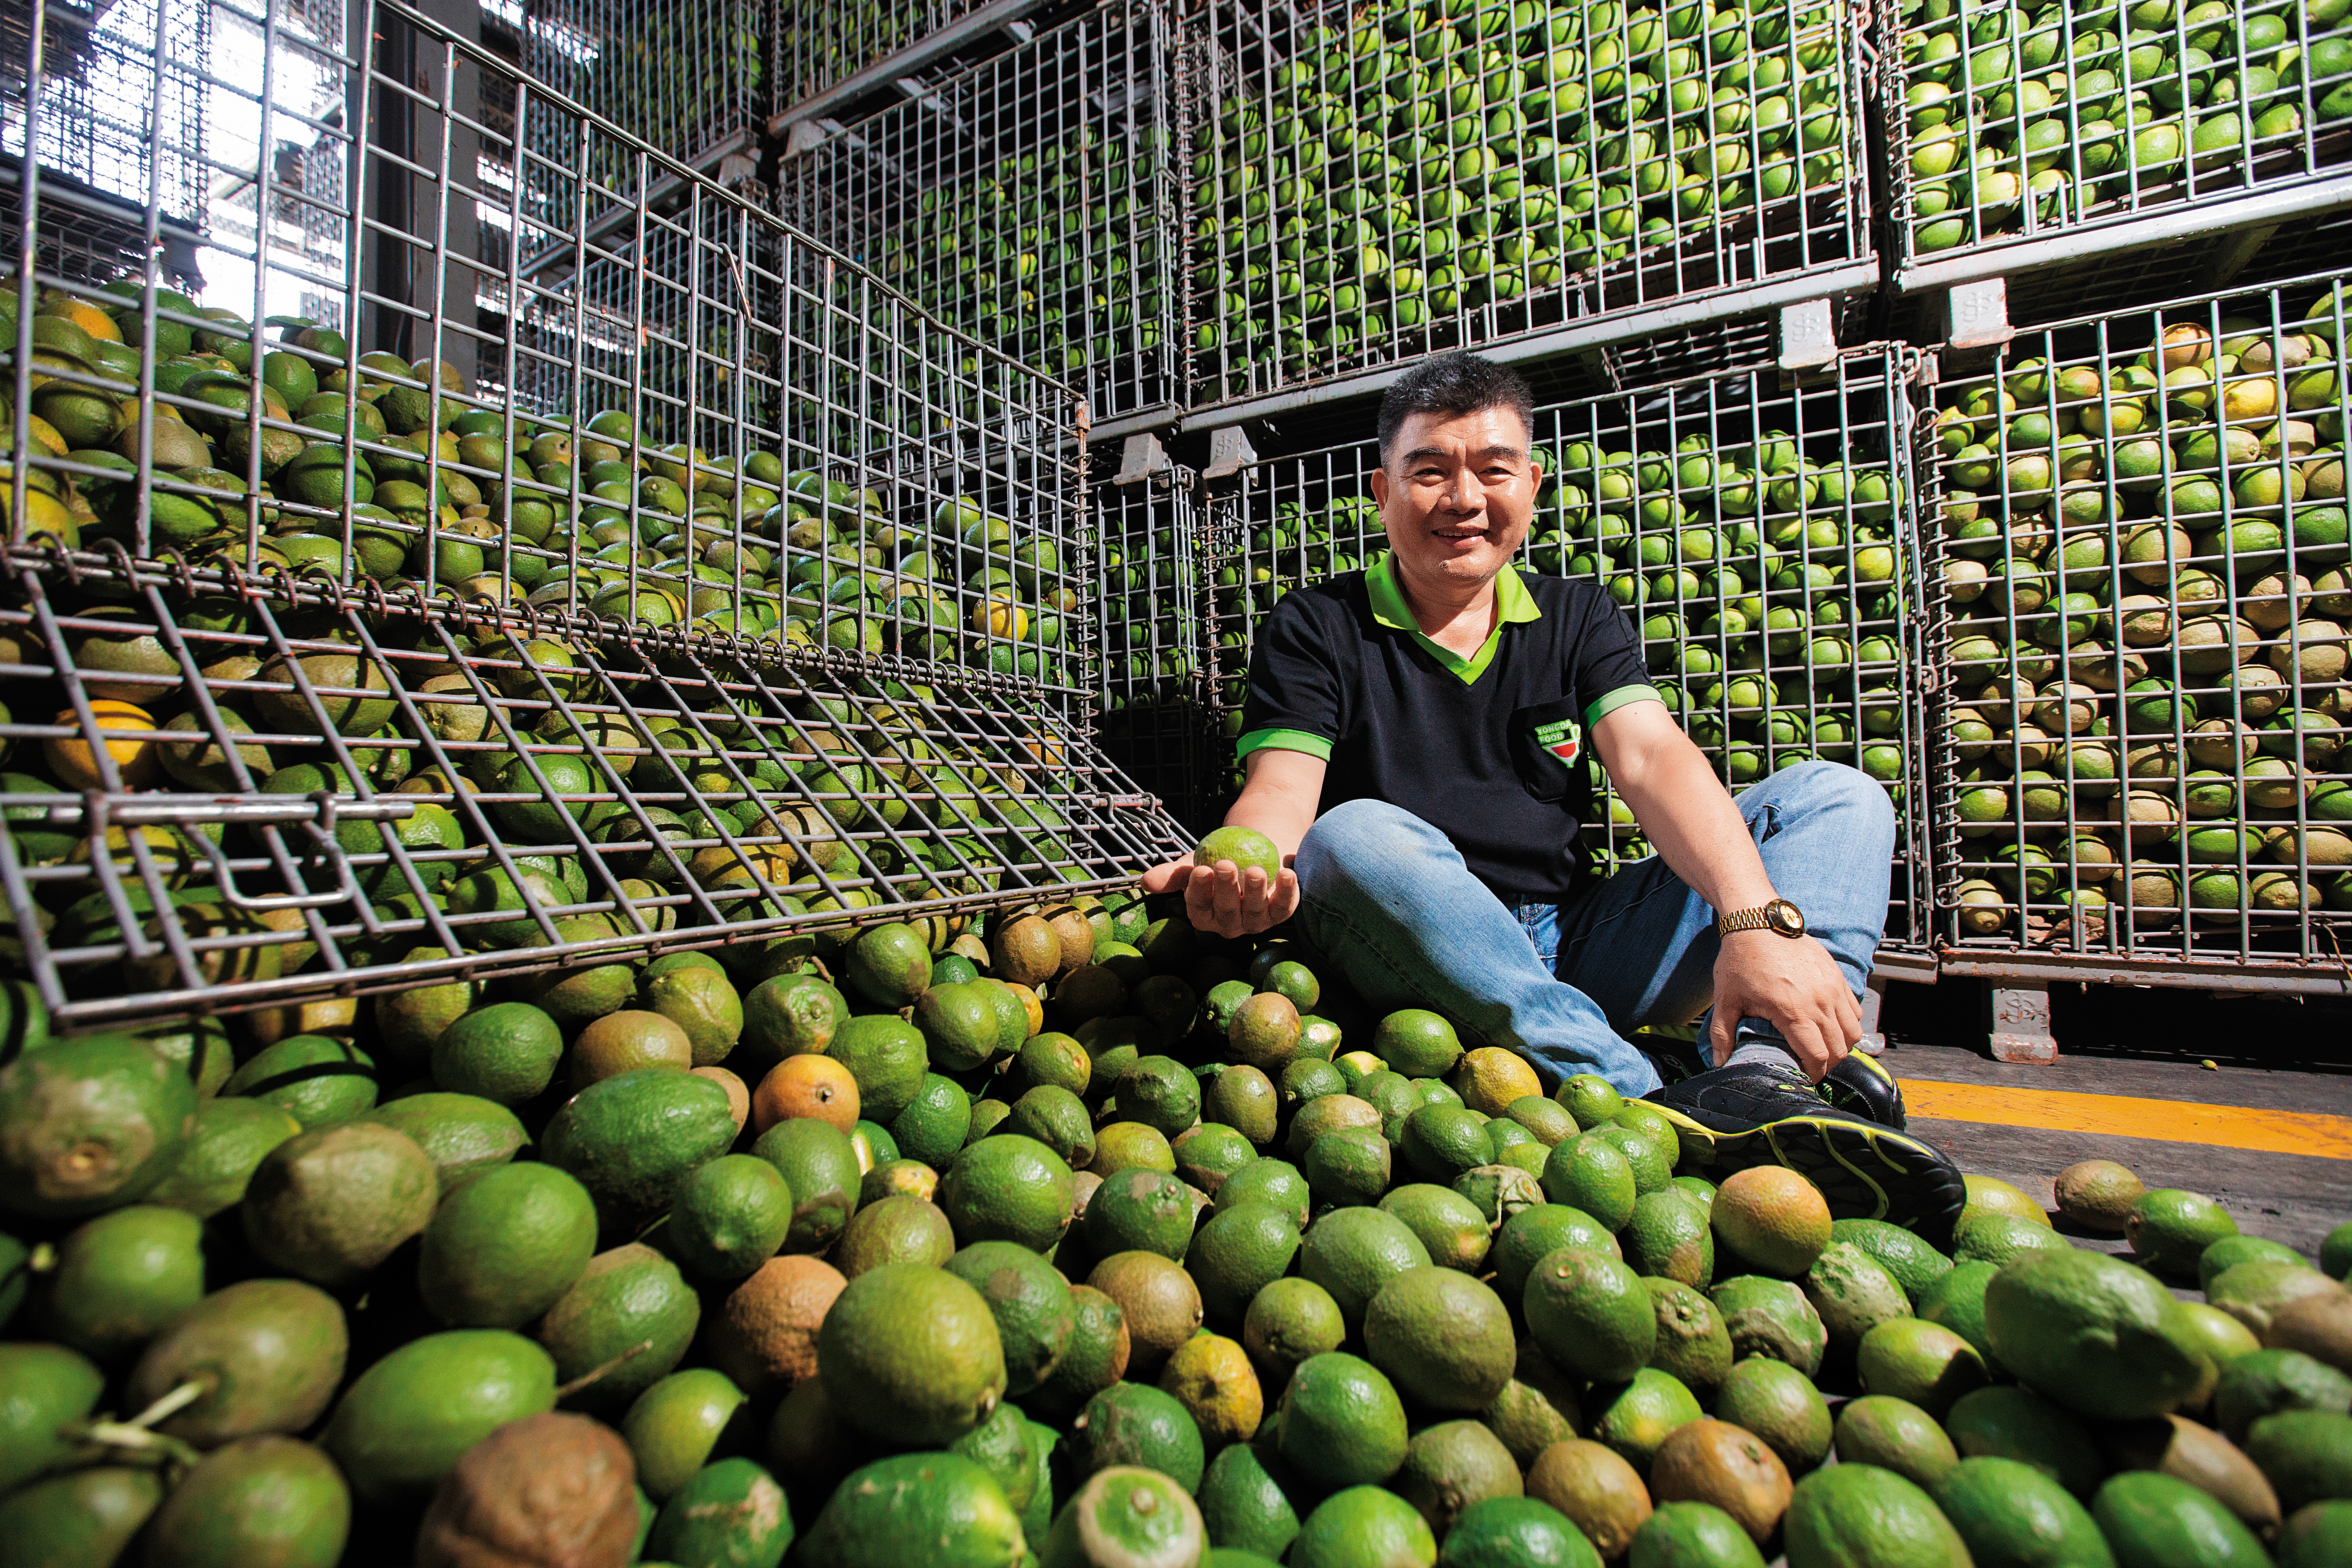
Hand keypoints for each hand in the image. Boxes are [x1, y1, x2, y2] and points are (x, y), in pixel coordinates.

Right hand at [1139, 854, 1300, 938]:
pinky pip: (1285, 906)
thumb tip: (1145, 882)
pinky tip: (1287, 873)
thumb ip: (1171, 874)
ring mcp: (1256, 922)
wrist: (1252, 846)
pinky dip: (1288, 891)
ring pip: (1256, 912)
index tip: (1200, 870)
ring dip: (1255, 891)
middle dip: (1226, 890)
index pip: (1198, 908)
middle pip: (1227, 912)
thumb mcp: (1193, 863)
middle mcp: (1230, 925)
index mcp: (1205, 915)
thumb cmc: (1217, 856)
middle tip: (1224, 865)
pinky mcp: (1281, 913)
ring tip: (1254, 869)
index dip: (1199, 892)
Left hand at [1708, 930, 1860, 1081]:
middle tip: (1812, 1066)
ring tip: (1822, 1048)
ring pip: (1853, 1031)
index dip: (1814, 1074)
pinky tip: (1828, 1024)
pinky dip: (1847, 1023)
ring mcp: (1832, 987)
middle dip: (1828, 1064)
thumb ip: (1722, 1033)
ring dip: (1841, 1045)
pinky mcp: (1837, 976)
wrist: (1757, 921)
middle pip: (1839, 1049)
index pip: (1818, 1056)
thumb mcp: (1726, 999)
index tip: (1805, 1078)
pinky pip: (1854, 1009)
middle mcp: (1819, 1001)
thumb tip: (1720, 1060)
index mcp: (1793, 1011)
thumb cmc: (1741, 958)